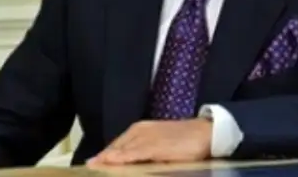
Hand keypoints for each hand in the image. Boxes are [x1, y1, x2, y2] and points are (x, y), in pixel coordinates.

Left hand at [87, 119, 212, 165]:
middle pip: (115, 147)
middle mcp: (141, 131)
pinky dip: (121, 159)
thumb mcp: (162, 145)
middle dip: (103, 159)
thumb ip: (145, 153)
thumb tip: (132, 163)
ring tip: (94, 167)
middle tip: (89, 168)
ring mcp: (147, 137)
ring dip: (107, 160)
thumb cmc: (186, 140)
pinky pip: (133, 153)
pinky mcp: (155, 145)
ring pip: (121, 150)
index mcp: (141, 130)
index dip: (105, 157)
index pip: (117, 146)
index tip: (92, 166)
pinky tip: (110, 163)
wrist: (208, 133)